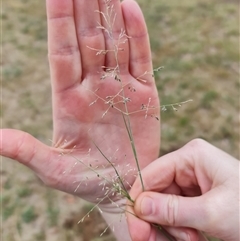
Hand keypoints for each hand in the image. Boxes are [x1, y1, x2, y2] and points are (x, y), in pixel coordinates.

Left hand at [1, 0, 159, 238]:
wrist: (122, 187)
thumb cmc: (86, 182)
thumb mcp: (53, 169)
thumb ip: (25, 150)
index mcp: (69, 100)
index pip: (62, 51)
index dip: (58, 21)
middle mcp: (93, 87)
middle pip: (87, 39)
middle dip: (84, 6)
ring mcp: (120, 88)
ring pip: (114, 42)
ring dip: (110, 12)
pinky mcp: (145, 95)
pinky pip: (140, 59)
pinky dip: (137, 35)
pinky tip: (130, 9)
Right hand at [127, 139, 238, 240]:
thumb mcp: (213, 212)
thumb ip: (174, 210)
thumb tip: (139, 207)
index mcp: (191, 156)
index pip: (151, 174)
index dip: (139, 201)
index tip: (137, 230)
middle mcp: (187, 165)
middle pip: (156, 191)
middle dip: (157, 219)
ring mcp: (190, 180)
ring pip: (163, 205)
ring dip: (171, 227)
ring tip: (192, 239)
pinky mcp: (194, 196)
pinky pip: (175, 212)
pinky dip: (179, 229)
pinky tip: (193, 237)